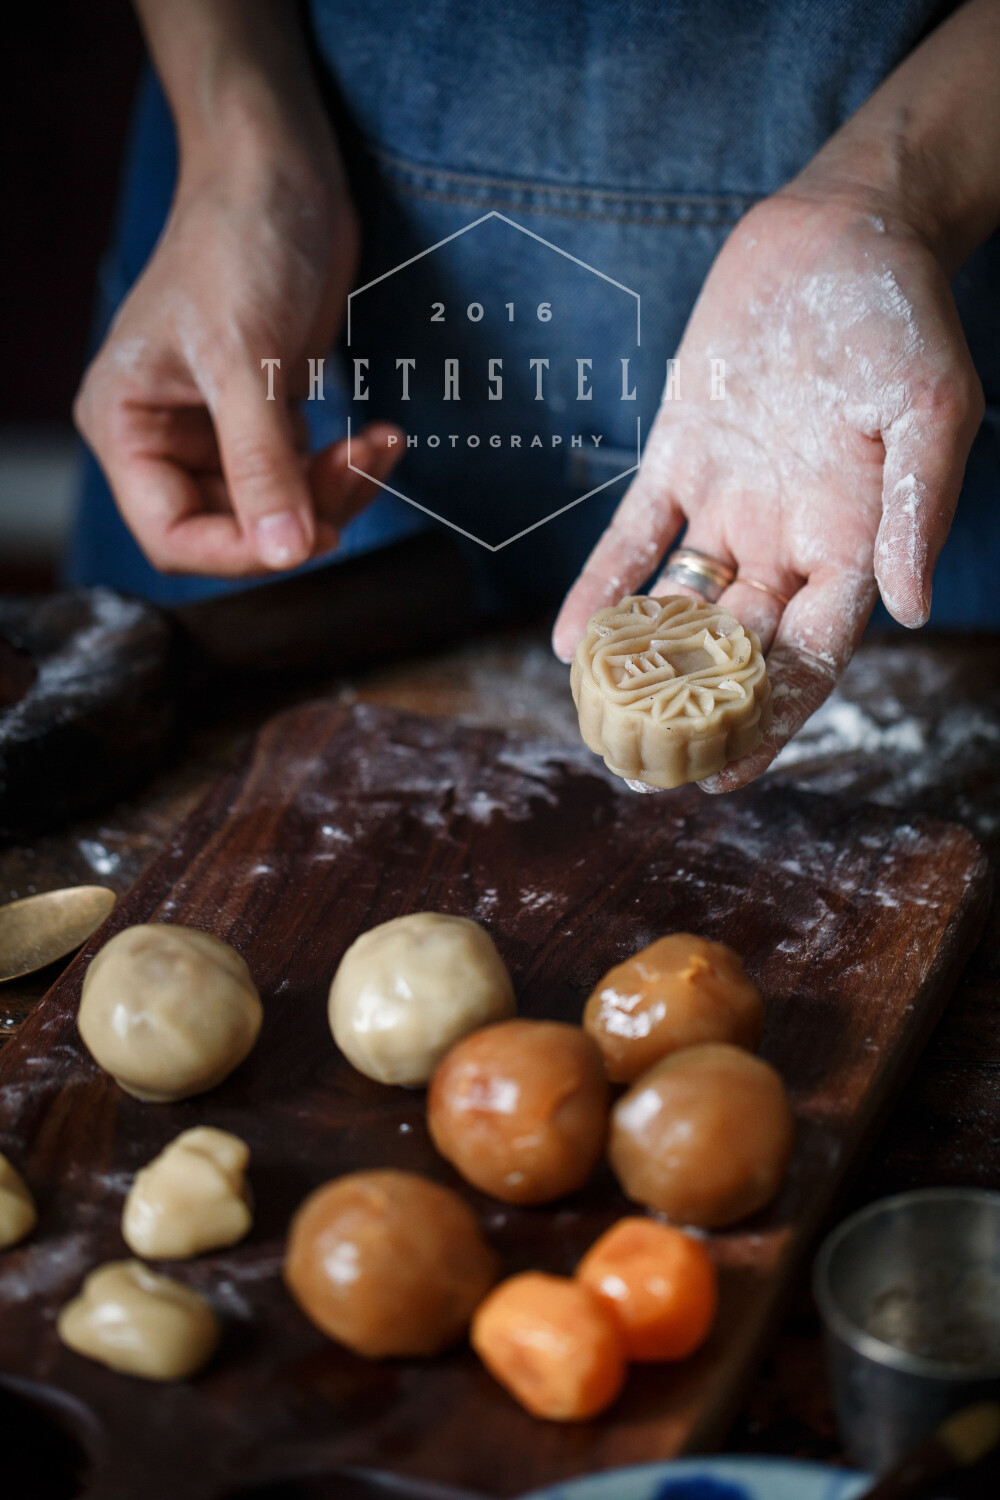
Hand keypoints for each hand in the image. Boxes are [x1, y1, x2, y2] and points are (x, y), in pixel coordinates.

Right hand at [75, 148, 400, 575]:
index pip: (173, 535)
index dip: (239, 553)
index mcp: (126, 428)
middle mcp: (164, 438)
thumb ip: (262, 465)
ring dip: (336, 491)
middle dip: (303, 514)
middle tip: (359, 469)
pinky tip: (380, 437)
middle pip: (232, 530)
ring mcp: (218, 431)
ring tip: (379, 446)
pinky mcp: (266, 418)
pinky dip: (347, 467)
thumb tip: (284, 553)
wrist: (279, 173)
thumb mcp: (245, 359)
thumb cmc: (238, 244)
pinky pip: (306, 475)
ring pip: (278, 510)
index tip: (308, 541)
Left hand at [553, 187, 982, 790]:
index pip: (809, 656)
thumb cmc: (903, 316)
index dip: (769, 719)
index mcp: (852, 542)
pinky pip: (636, 536)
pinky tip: (568, 638)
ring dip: (642, 664)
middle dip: (694, 712)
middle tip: (645, 770)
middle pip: (737, 650)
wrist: (839, 234)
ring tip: (596, 721)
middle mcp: (787, 538)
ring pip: (680, 605)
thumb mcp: (930, 410)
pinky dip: (604, 585)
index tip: (725, 774)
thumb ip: (915, 510)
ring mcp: (730, 503)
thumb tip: (905, 614)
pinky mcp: (680, 460)